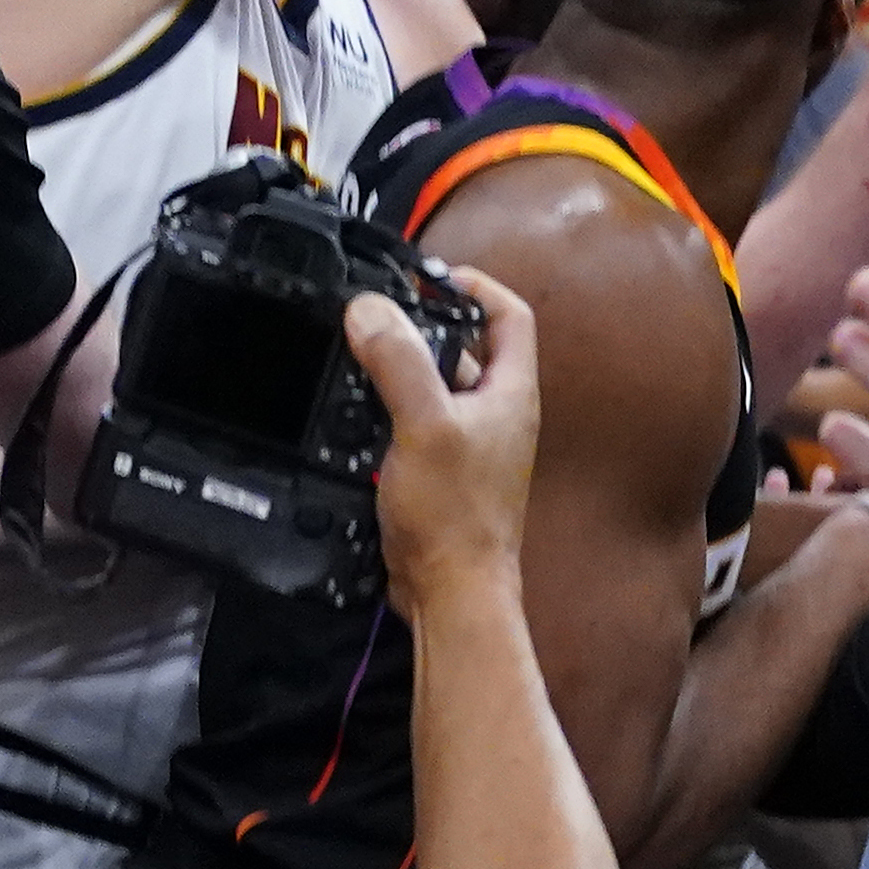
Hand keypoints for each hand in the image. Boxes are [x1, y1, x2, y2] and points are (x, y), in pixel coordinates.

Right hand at [347, 270, 538, 621]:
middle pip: (464, 347)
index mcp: (510, 393)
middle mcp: (497, 414)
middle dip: (423, 327)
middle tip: (379, 316)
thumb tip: (372, 309)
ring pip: (435, 386)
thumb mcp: (423, 425)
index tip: (432, 277)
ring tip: (361, 359)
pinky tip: (358, 415)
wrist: (451, 591)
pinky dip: (389, 411)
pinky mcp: (443, 472)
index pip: (509, 315)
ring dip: (401, 370)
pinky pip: (416, 423)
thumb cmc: (457, 518)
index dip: (476, 285)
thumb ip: (399, 362)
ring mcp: (471, 444)